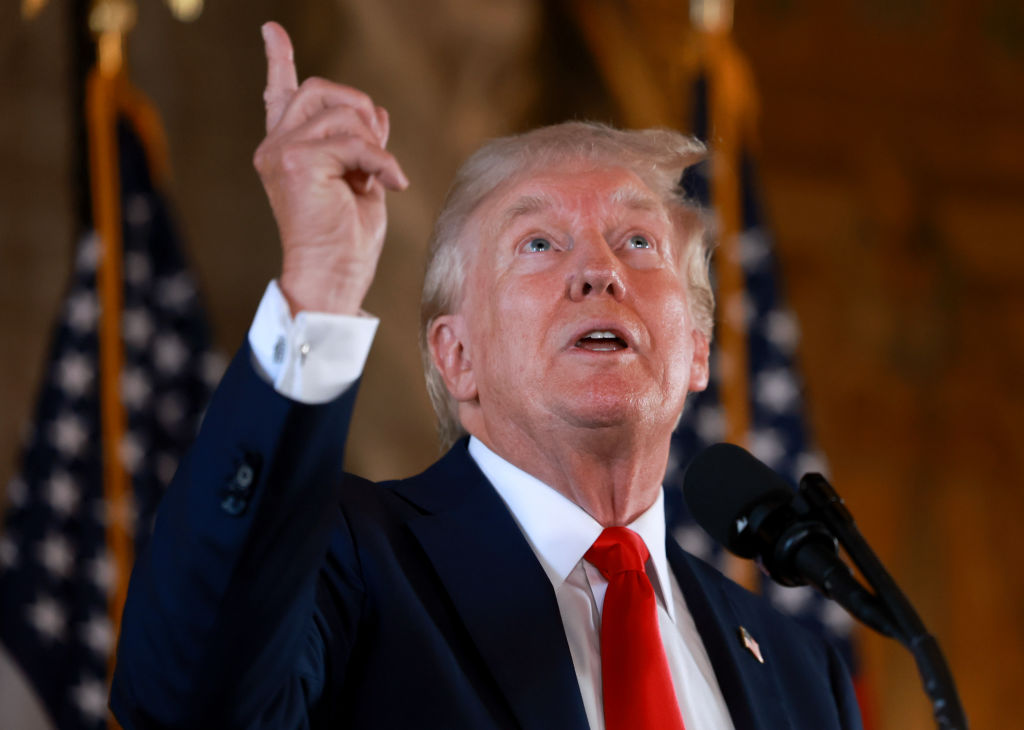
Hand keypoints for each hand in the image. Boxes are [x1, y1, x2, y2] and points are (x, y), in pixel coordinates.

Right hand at [253, 21, 408, 314]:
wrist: (332, 278)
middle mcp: (275, 147)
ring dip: (375, 144)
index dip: (279, 60)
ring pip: (343, 114)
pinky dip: (382, 161)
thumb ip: (360, 145)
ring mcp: (281, 152)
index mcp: (286, 151)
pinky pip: (356, 141)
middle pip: (322, 90)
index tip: (272, 30)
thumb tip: (376, 112)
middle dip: (362, 110)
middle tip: (378, 151)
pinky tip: (391, 184)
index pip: (280, 94)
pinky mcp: (297, 162)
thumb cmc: (346, 241)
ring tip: (380, 177)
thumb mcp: (360, 181)